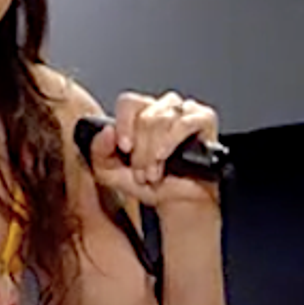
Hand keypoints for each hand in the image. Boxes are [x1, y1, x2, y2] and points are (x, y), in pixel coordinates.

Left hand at [97, 91, 222, 216]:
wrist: (179, 201)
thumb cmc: (149, 184)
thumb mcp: (112, 174)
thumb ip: (99, 153)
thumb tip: (106, 132)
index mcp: (139, 113)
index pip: (128, 102)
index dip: (124, 125)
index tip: (124, 148)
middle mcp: (162, 108)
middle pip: (145, 116)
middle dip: (141, 152)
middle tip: (141, 174)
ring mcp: (184, 111)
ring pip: (162, 120)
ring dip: (154, 153)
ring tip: (154, 174)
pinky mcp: (204, 119)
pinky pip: (185, 122)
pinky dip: (171, 141)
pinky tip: (165, 157)